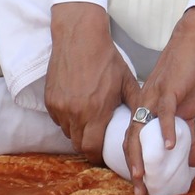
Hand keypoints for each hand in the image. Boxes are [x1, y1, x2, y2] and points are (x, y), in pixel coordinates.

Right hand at [45, 2, 139, 159]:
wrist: (80, 38)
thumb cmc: (107, 59)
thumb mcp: (127, 81)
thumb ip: (135, 105)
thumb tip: (145, 123)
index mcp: (95, 111)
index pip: (91, 148)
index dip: (98, 156)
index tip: (105, 155)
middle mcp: (74, 112)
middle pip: (78, 144)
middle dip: (89, 146)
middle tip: (98, 141)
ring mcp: (59, 107)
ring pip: (68, 132)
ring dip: (78, 131)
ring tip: (90, 121)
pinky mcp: (49, 100)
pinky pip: (58, 119)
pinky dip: (68, 118)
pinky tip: (78, 106)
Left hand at [123, 5, 194, 194]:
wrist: (191, 46)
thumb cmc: (187, 78)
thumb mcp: (187, 112)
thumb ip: (186, 136)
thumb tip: (192, 162)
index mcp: (144, 111)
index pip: (132, 141)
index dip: (133, 164)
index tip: (137, 186)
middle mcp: (144, 107)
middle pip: (132, 141)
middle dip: (133, 167)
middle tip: (137, 190)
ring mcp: (154, 99)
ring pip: (141, 130)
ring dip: (141, 154)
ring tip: (143, 175)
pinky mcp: (168, 90)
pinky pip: (164, 113)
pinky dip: (166, 129)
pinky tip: (170, 146)